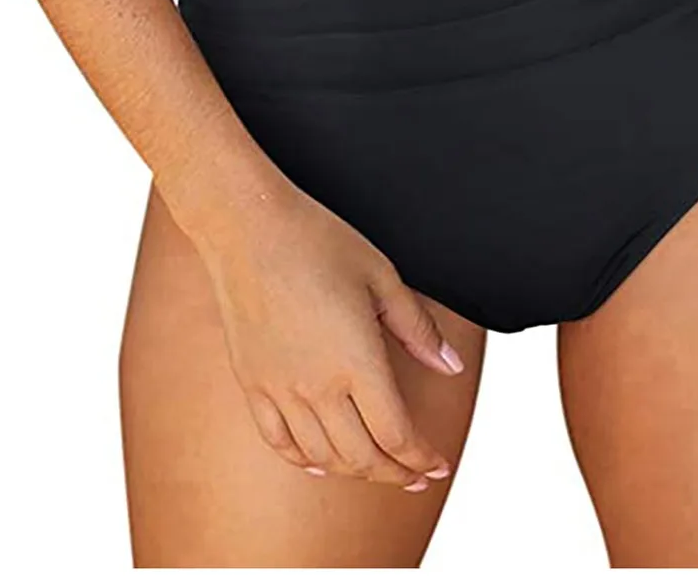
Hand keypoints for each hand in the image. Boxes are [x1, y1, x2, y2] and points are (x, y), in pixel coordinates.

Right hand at [193, 178, 465, 491]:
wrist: (246, 224)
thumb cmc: (316, 240)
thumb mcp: (381, 276)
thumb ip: (418, 328)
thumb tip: (451, 366)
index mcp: (357, 361)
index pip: (397, 435)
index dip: (422, 458)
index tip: (438, 463)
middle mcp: (317, 386)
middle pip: (363, 456)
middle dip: (396, 473)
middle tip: (417, 474)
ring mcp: (280, 389)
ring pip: (323, 457)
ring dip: (356, 470)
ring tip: (378, 466)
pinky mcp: (252, 383)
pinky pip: (279, 442)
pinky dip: (305, 461)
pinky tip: (320, 462)